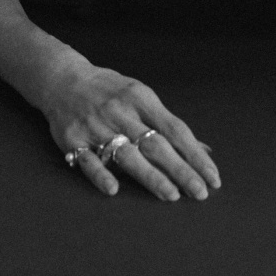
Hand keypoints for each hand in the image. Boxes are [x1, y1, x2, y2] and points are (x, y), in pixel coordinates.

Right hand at [44, 62, 220, 200]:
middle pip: (155, 143)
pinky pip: (87, 160)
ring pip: (127, 154)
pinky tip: (114, 189)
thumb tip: (203, 150)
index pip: (175, 129)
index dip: (195, 154)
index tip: (212, 177)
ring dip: (150, 176)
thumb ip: (168, 125)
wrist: (63, 79)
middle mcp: (121, 111)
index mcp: (141, 98)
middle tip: (200, 192)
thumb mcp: (141, 97)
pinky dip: (100, 174)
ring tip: (172, 195)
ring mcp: (96, 125)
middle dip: (180, 169)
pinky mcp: (73, 140)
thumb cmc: (111, 92)